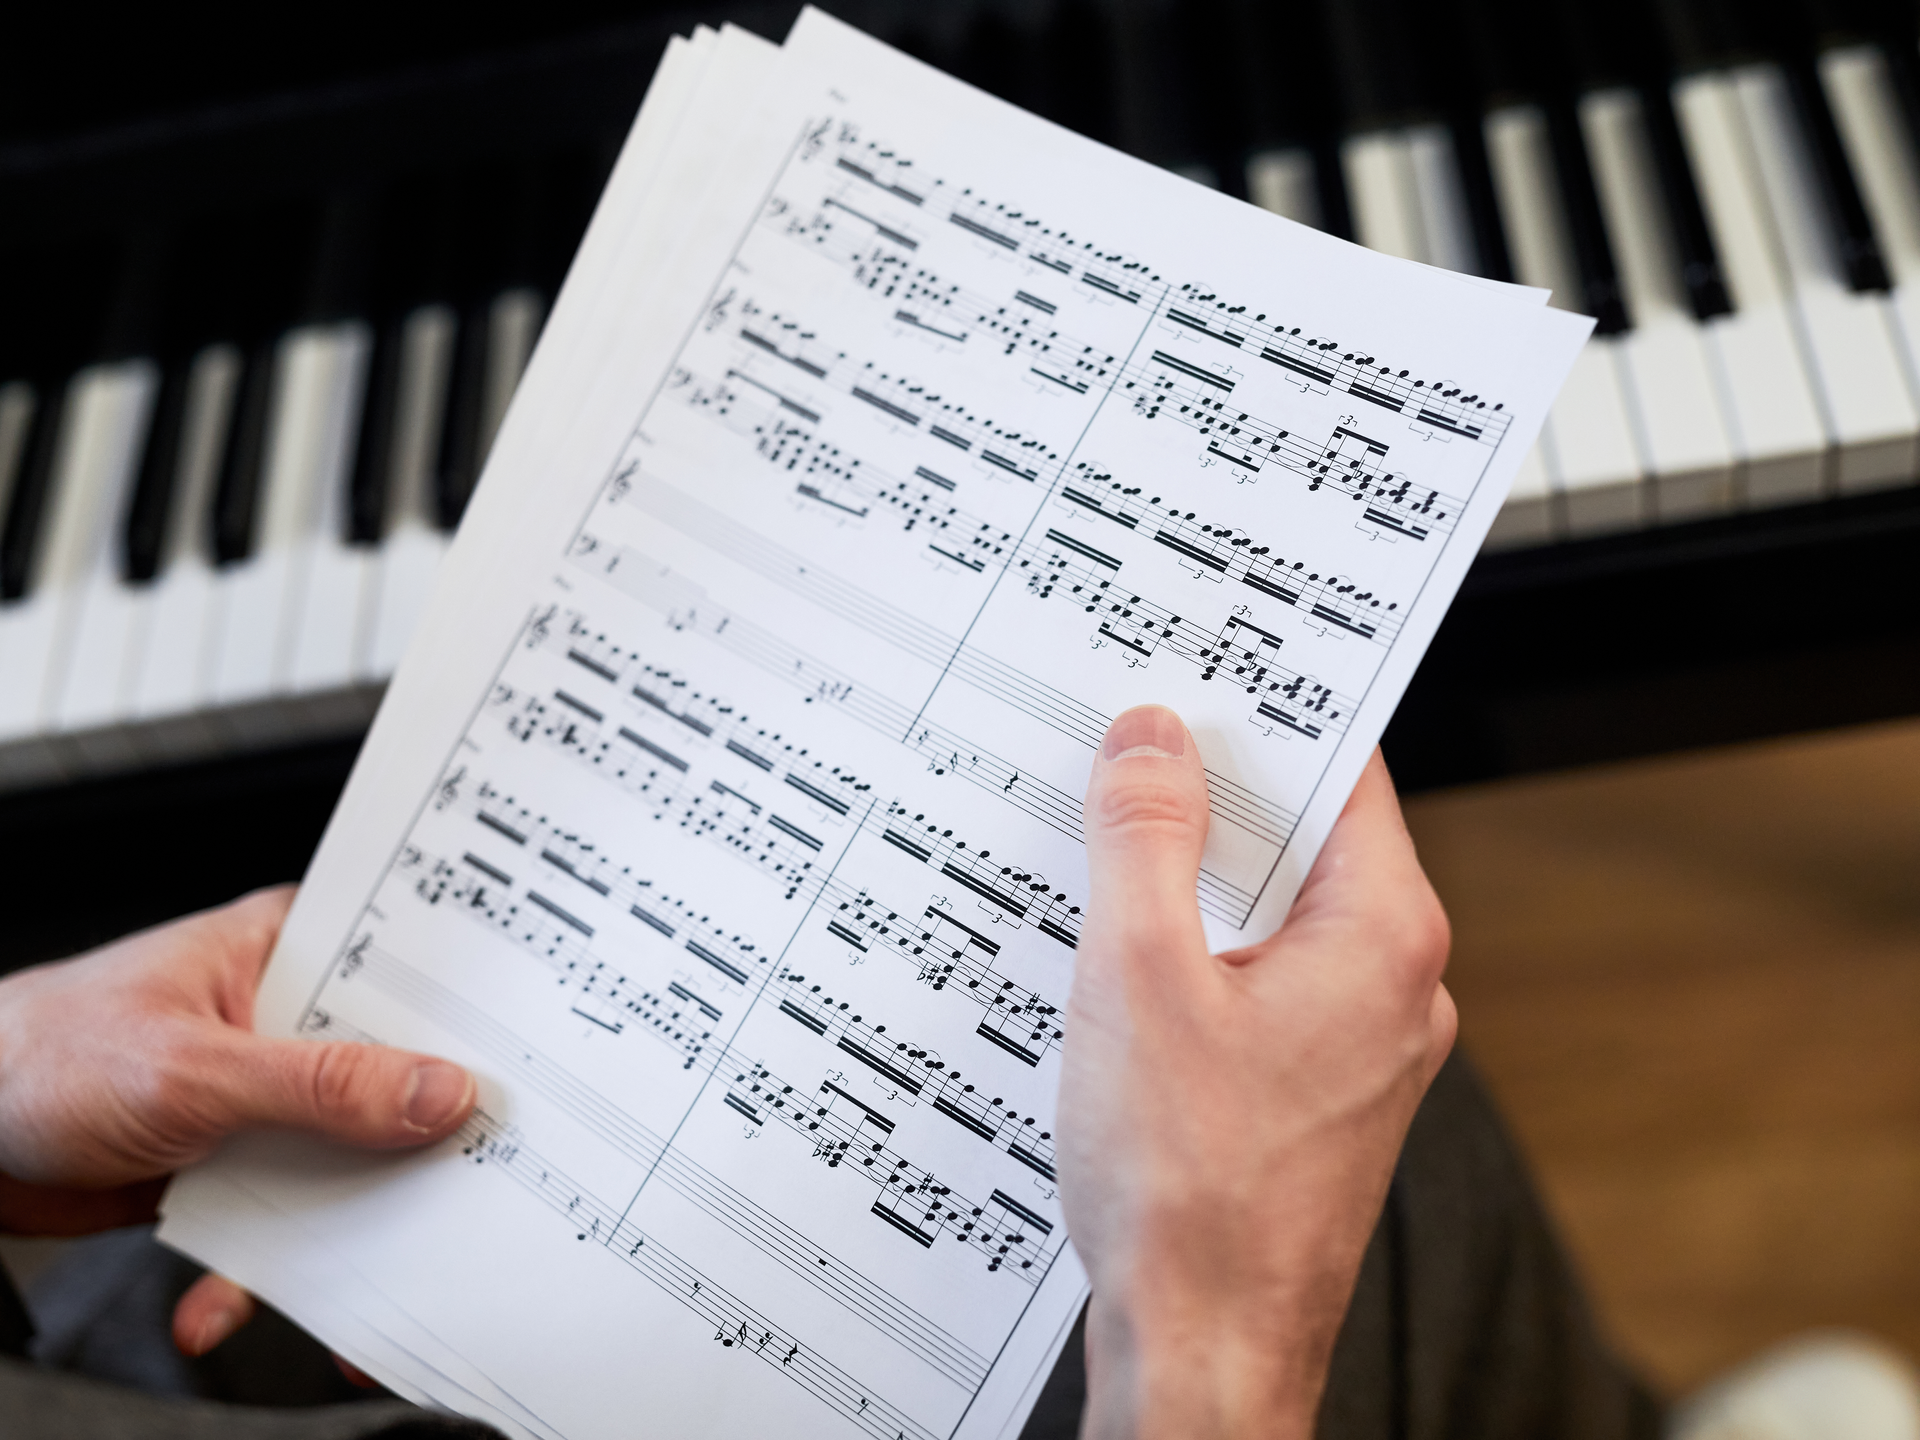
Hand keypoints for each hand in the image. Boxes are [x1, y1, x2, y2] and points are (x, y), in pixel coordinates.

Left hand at [0, 886, 476, 1359]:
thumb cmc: (40, 1055)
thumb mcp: (193, 1070)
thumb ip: (320, 1086)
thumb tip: (438, 1092)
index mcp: (289, 951)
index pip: (409, 971)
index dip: (474, 1017)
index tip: (525, 1073)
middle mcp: (290, 1018)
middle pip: (395, 1077)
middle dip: (423, 1148)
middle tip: (466, 1193)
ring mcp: (268, 1095)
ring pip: (350, 1159)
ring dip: (351, 1229)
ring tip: (365, 1293)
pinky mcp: (239, 1163)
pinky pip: (286, 1219)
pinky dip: (263, 1274)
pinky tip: (223, 1305)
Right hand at [1059, 707, 1455, 1438]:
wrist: (1205, 1353)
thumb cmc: (1189, 1193)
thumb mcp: (1139, 977)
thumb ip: (1142, 839)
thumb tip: (1151, 740)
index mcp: (1382, 938)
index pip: (1341, 773)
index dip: (1264, 713)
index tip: (1198, 674)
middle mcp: (1393, 987)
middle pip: (1303, 841)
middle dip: (1210, 797)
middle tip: (1122, 751)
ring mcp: (1358, 1047)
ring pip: (1273, 917)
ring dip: (1194, 883)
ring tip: (1104, 852)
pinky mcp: (1312, 1095)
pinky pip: (1258, 983)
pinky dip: (1197, 956)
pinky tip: (1121, 962)